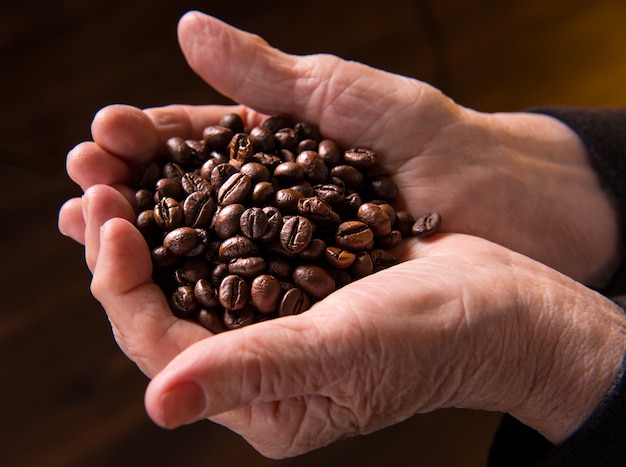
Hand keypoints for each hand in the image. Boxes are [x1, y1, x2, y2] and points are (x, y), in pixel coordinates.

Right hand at [59, 11, 619, 286]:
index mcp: (281, 146)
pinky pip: (250, 291)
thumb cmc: (443, 142)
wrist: (508, 205)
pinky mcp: (314, 291)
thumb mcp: (354, 97)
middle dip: (130, 191)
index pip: (198, 141)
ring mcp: (292, 248)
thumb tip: (186, 28)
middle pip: (190, 196)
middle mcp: (278, 200)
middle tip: (79, 191)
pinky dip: (203, 289)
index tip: (99, 137)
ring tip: (93, 235)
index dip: (147, 139)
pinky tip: (160, 291)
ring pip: (208, 247)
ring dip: (150, 243)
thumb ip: (273, 75)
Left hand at [82, 186, 625, 457]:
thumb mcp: (343, 351)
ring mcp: (270, 323)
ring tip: (117, 172)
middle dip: (121, 248)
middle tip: (94, 182)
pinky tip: (172, 175)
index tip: (105, 220)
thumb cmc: (433, 336)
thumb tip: (158, 404)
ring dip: (150, 221)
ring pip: (186, 272)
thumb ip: (253, 374)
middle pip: (161, 308)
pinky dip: (196, 209)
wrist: (499, 307)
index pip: (159, 347)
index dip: (121, 286)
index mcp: (259, 403)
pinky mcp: (290, 283)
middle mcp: (254, 367)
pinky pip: (225, 246)